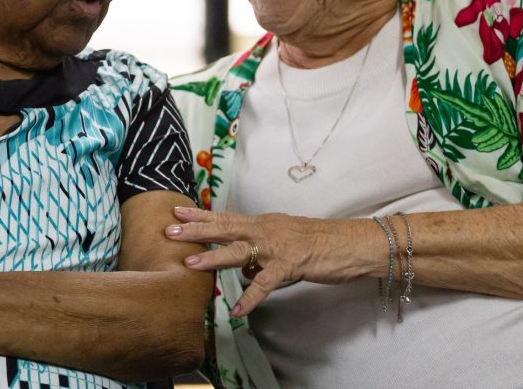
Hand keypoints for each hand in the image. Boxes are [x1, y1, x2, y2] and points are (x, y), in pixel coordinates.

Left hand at [165, 206, 377, 316]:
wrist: (352, 243)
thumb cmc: (320, 242)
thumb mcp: (284, 241)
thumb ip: (260, 251)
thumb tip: (242, 267)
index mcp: (263, 222)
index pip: (226, 217)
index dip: (200, 214)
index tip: (176, 211)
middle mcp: (266, 229)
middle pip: (224, 228)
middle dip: (196, 230)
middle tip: (169, 230)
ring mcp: (277, 247)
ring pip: (239, 251)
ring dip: (213, 259)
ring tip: (189, 265)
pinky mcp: (291, 265)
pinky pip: (266, 283)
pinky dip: (250, 298)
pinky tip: (237, 310)